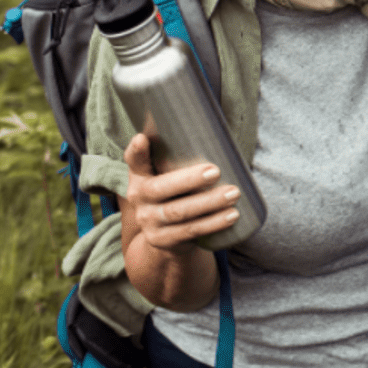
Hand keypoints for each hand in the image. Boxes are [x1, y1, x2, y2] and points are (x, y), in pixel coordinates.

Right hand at [123, 133, 240, 250]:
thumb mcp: (168, 175)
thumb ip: (179, 155)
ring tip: (233, 193)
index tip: (141, 138)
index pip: (133, 162)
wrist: (165, 238)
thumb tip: (217, 126)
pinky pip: (190, 231)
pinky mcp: (163, 240)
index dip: (136, 152)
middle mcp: (139, 200)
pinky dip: (213, 223)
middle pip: (160, 189)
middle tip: (216, 171)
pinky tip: (232, 215)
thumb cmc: (175, 194)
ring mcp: (149, 222)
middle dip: (189, 180)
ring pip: (179, 212)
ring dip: (209, 203)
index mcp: (139, 178)